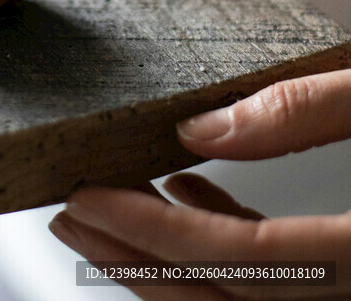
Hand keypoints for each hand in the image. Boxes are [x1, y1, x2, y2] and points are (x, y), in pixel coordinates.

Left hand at [49, 69, 350, 297]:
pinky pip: (271, 272)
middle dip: (136, 256)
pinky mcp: (344, 264)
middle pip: (225, 292)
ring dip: (166, 251)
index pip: (239, 257)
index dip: (154, 231)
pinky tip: (185, 191)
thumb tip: (202, 126)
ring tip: (104, 208)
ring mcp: (347, 284)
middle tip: (70, 215)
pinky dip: (219, 238)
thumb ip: (305, 110)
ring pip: (239, 291)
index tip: (90, 198)